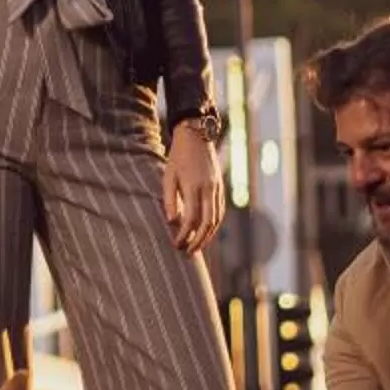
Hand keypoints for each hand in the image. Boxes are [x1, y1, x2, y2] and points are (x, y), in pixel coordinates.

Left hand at [163, 125, 225, 255]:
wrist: (197, 136)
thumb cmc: (178, 157)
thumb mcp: (168, 176)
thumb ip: (169, 199)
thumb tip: (171, 221)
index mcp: (193, 187)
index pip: (190, 219)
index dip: (184, 235)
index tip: (176, 244)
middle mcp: (208, 190)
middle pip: (207, 224)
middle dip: (198, 241)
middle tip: (188, 252)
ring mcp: (217, 189)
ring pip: (216, 220)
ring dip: (207, 236)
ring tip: (197, 246)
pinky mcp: (221, 188)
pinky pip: (220, 212)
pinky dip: (214, 225)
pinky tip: (206, 232)